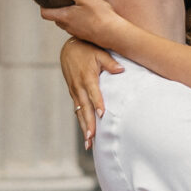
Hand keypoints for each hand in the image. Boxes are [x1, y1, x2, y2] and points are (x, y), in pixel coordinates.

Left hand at [41, 0, 131, 50]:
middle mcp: (67, 26)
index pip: (44, 13)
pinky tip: (87, 15)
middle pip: (55, 18)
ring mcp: (76, 32)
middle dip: (56, 9)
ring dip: (67, 15)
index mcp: (63, 17)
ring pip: (66, 23)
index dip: (44, 6)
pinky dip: (77, 21)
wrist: (114, 34)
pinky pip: (76, 27)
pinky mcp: (84, 36)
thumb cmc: (100, 14)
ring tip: (76, 5)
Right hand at [59, 35, 120, 150]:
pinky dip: (81, 121)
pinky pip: (77, 110)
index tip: (102, 114)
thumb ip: (110, 63)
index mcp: (87, 77)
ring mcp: (75, 91)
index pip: (93, 92)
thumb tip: (121, 70)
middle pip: (84, 108)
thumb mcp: (99, 52)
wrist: (69, 48)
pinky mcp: (73, 94)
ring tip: (88, 143)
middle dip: (88, 123)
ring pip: (79, 112)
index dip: (97, 103)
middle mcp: (79, 86)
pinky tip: (86, 133)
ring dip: (84, 127)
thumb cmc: (87, 50)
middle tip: (92, 137)